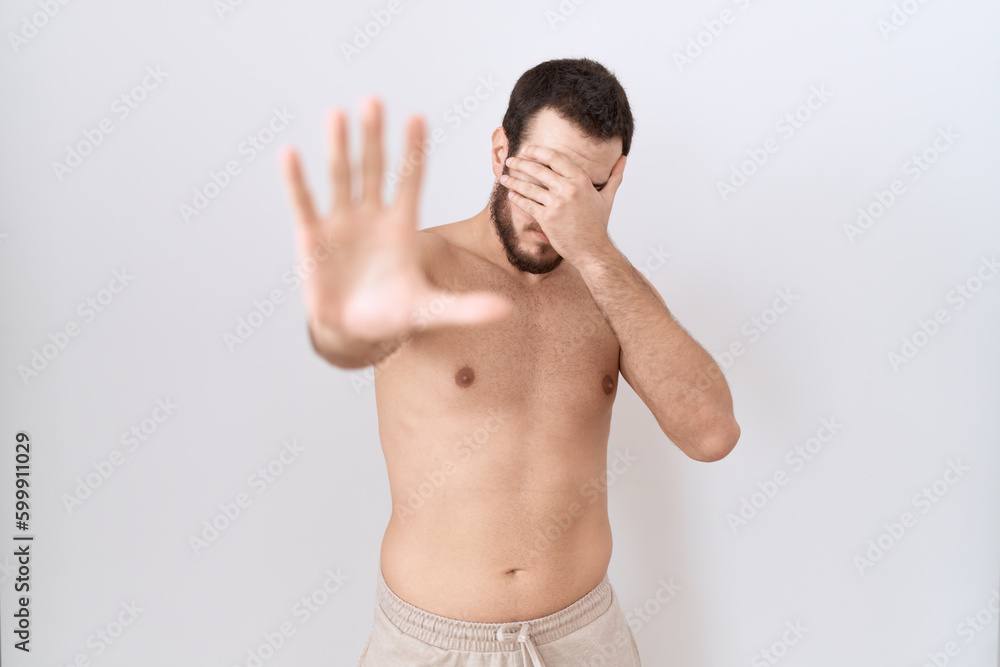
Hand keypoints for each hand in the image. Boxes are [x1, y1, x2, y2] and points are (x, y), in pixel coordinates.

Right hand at [280, 97, 510, 345]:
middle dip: (374, 137)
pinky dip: (297, 180)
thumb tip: (505, 310)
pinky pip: (305, 203)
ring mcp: (341, 222)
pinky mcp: (312, 235)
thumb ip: (466, 308)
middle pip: (374, 169)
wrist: (352, 332)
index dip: (413, 152)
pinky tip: (290, 153)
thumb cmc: (393, 316)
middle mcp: (372, 216)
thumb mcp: (431, 311)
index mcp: (402, 227)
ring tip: (337, 114)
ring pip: (341, 177)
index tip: (418, 118)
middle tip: (374, 101)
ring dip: (339, 147)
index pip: (411, 181)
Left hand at [501, 145, 625, 266]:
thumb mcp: (607, 198)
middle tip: (511, 161)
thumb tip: (624, 160)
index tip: (527, 150)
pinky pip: (527, 204)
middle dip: (521, 164)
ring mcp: (557, 203)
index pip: (556, 158)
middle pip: (539, 169)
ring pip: (530, 187)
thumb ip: (614, 177)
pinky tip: (511, 194)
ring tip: (504, 177)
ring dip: (514, 181)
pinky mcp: (547, 218)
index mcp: (581, 180)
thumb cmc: (598, 225)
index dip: (538, 151)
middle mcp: (569, 189)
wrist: (592, 250)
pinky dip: (517, 198)